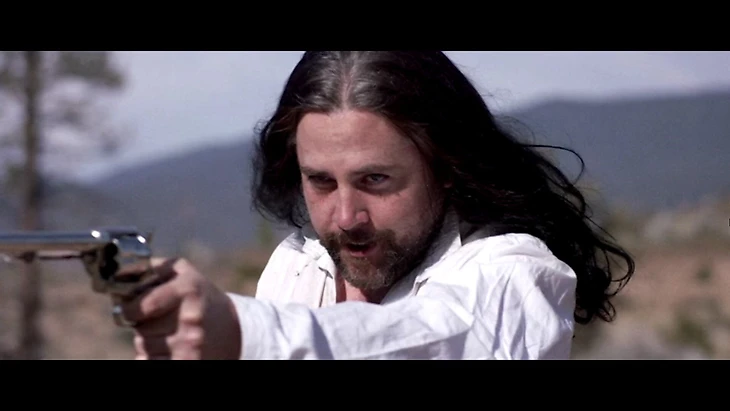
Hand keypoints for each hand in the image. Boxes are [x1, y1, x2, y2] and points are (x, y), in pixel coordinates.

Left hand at [118, 257, 241, 359]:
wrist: (234, 329)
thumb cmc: (201, 297)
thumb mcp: (184, 272)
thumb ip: (153, 267)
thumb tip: (119, 273)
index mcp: (188, 289)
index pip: (145, 304)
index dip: (130, 309)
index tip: (128, 310)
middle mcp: (190, 317)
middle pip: (141, 328)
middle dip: (142, 324)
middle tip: (156, 319)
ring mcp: (190, 343)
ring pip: (144, 346)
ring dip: (148, 341)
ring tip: (167, 332)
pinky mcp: (189, 361)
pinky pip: (149, 361)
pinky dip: (154, 357)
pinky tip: (169, 347)